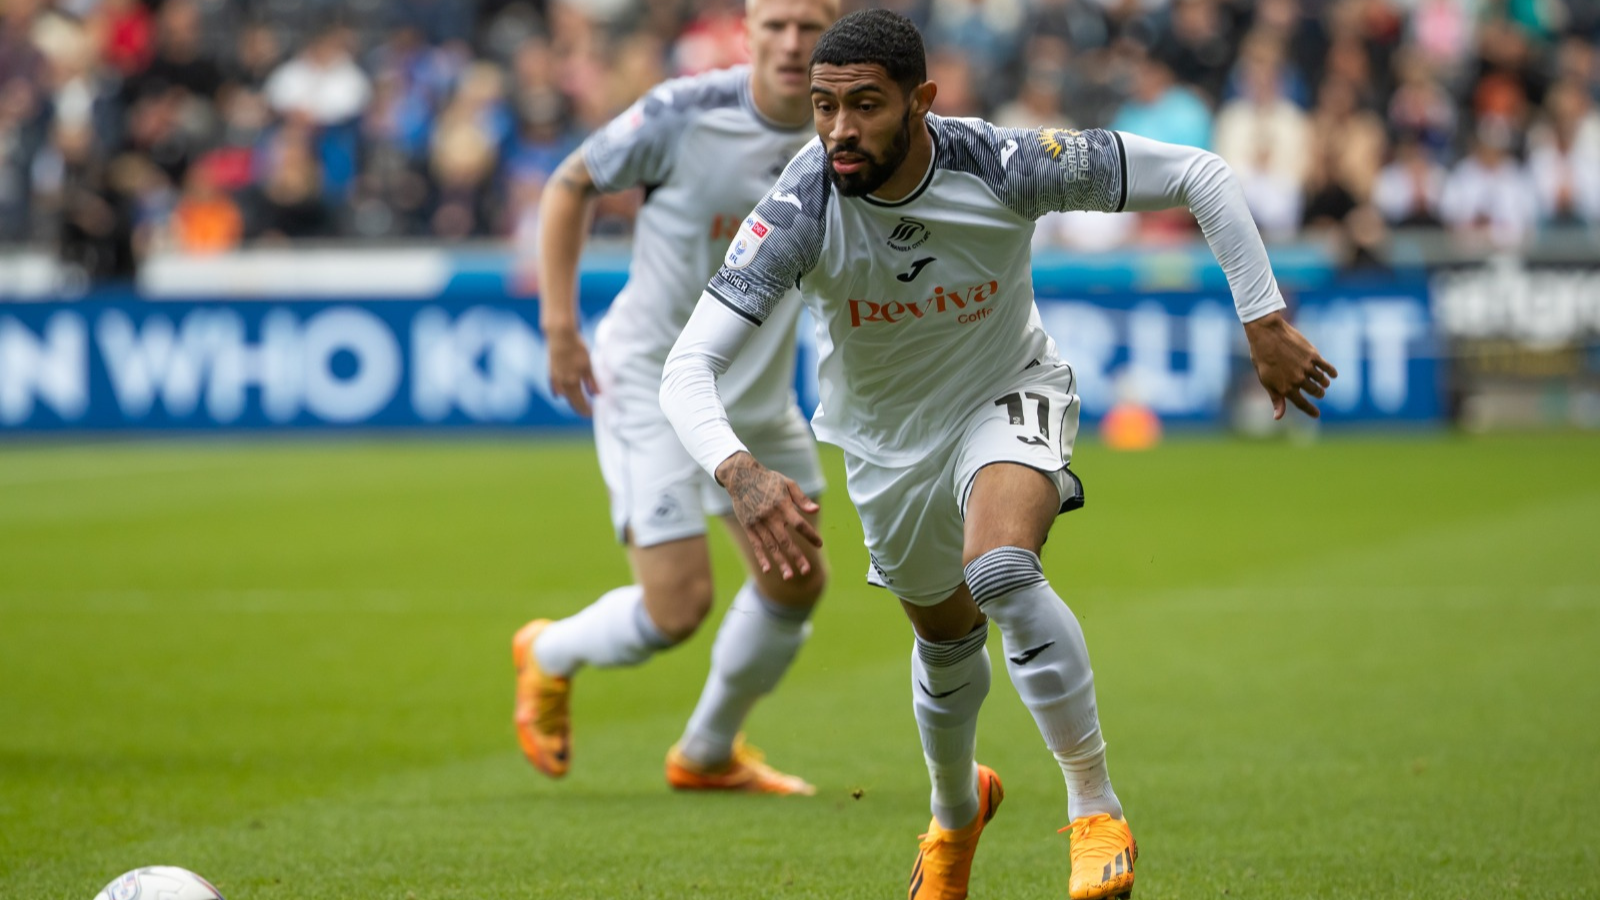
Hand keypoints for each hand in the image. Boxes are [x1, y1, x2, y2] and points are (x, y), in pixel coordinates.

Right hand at [546, 328, 598, 416]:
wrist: (560, 335)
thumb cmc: (576, 348)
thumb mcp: (588, 364)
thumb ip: (592, 381)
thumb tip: (597, 395)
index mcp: (572, 382)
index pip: (580, 403)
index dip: (586, 410)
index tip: (593, 413)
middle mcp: (562, 383)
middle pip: (571, 401)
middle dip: (579, 408)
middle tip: (586, 412)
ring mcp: (555, 377)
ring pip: (564, 395)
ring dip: (571, 400)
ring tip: (578, 403)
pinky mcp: (551, 371)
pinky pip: (555, 386)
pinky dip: (560, 392)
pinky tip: (560, 394)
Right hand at [715, 452, 822, 579]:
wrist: (741, 476)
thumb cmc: (769, 480)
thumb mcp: (787, 483)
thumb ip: (801, 499)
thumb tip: (816, 510)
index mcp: (782, 505)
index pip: (799, 524)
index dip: (810, 535)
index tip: (819, 544)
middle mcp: (770, 516)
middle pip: (785, 540)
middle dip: (796, 556)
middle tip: (807, 570)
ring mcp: (758, 523)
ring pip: (771, 546)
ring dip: (781, 562)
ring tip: (790, 576)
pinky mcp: (749, 526)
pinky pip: (756, 544)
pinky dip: (762, 557)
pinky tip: (768, 569)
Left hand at [1244, 310, 1338, 418]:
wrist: (1267, 334)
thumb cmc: (1262, 357)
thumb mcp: (1266, 380)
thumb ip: (1276, 398)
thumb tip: (1278, 417)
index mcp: (1285, 388)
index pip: (1302, 404)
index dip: (1310, 410)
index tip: (1317, 415)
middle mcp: (1298, 380)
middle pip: (1314, 391)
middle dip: (1318, 394)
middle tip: (1319, 393)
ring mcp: (1307, 368)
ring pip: (1322, 380)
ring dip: (1324, 383)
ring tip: (1324, 383)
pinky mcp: (1313, 356)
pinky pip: (1327, 367)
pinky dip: (1332, 372)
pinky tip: (1333, 375)